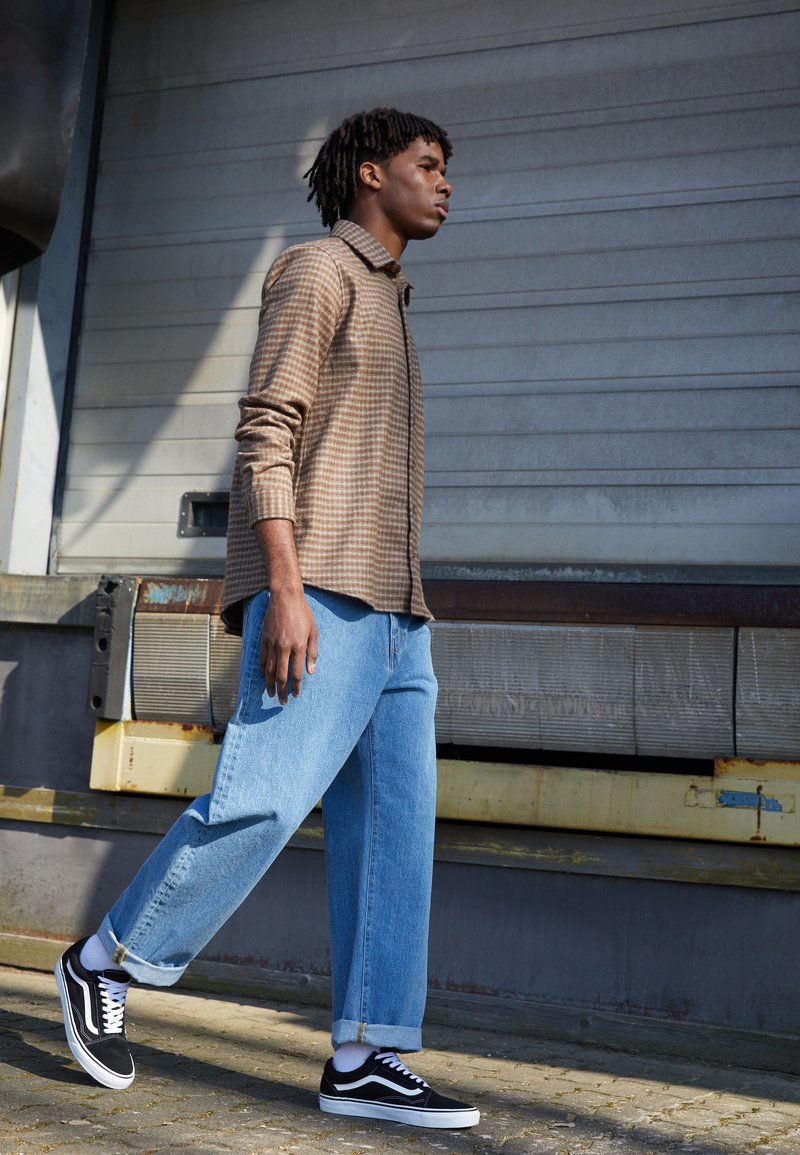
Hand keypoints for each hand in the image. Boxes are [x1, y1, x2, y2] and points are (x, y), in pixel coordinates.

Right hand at [259, 588, 317, 703]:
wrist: (285, 597)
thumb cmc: (303, 613)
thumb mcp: (313, 631)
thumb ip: (312, 652)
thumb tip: (311, 671)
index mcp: (298, 646)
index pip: (296, 673)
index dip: (296, 686)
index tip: (296, 695)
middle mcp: (284, 647)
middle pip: (281, 676)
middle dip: (282, 691)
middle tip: (282, 702)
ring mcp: (272, 643)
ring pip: (269, 670)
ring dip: (270, 684)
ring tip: (271, 694)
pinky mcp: (263, 639)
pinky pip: (262, 659)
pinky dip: (263, 670)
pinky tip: (265, 677)